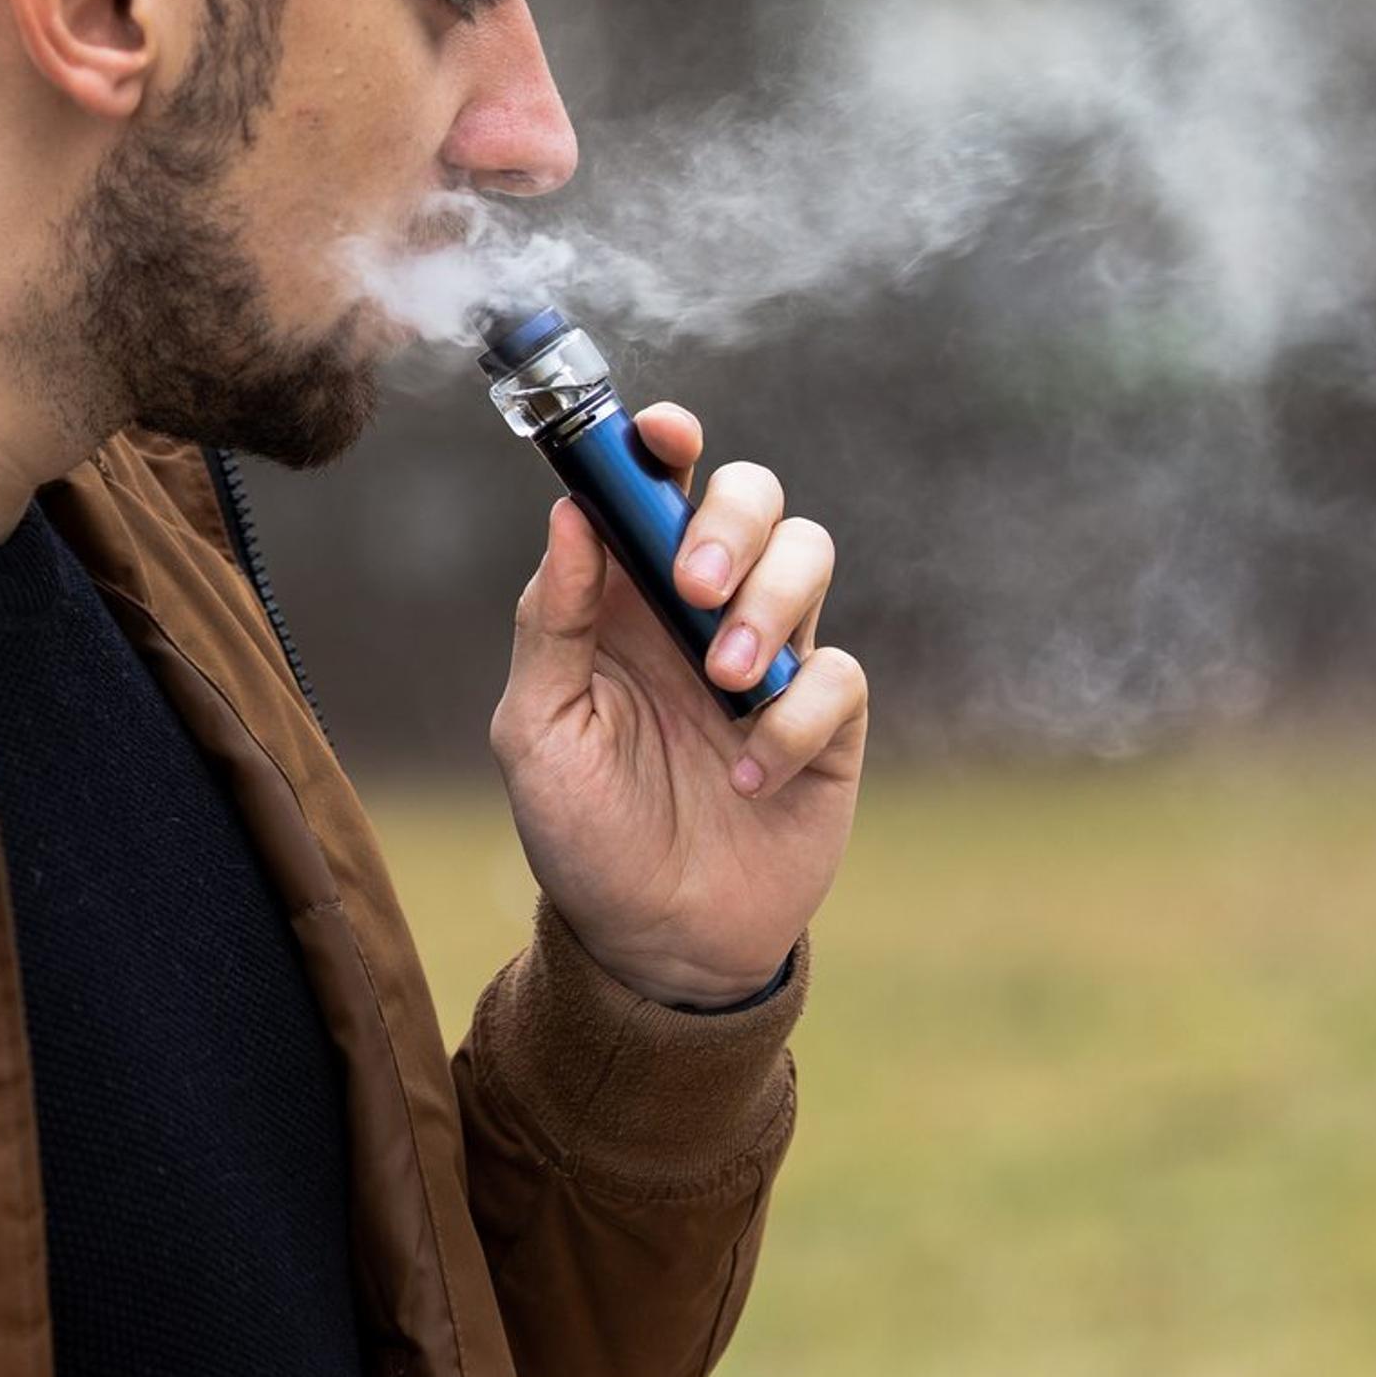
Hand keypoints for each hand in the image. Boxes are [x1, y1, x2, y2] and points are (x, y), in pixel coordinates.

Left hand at [488, 403, 866, 1007]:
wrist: (656, 943)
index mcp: (626, 595)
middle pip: (752, 496)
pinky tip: (748, 775)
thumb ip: (552, 622)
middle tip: (695, 588)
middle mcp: (703, 608)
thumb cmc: (584, 831)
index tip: (661, 433)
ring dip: (770, 606)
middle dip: (731, 522)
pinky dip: (794, 717)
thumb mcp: (537, 731)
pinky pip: (839, 671)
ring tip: (725, 682)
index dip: (664, 440)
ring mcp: (772, 656)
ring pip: (810, 554)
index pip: (656, 484)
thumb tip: (569, 514)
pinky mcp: (827, 720)